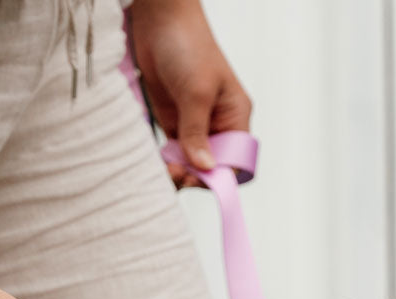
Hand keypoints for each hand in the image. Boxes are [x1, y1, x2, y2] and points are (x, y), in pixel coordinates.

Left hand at [129, 0, 250, 185]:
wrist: (160, 20)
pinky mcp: (175, 122)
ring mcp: (195, 125)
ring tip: (166, 171)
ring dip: (180, 171)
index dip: (221, 176)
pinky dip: (168, 161)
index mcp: (235, 117)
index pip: (235, 160)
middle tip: (177, 176)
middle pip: (212, 166)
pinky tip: (160, 164)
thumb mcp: (196, 92)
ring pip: (192, 162)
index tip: (199, 181)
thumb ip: (197, 132)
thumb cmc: (188, 45)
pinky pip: (174, 152)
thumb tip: (204, 167)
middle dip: (196, 175)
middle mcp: (218, 125)